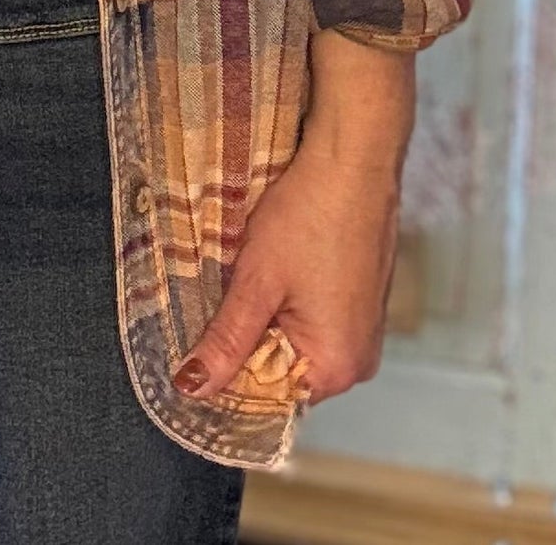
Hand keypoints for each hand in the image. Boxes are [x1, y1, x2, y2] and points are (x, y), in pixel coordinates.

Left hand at [173, 31, 413, 406]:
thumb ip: (226, 341)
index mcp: (337, 367)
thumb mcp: (256, 280)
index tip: (193, 349)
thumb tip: (191, 388)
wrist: (354, 156)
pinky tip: (271, 268)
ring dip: (263, 317)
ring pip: (294, 342)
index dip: (227, 374)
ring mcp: (364, 330)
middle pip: (282, 373)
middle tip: (216, 301)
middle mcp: (358, 360)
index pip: (268, 399)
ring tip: (243, 279)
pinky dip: (286, 302)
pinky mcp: (361, 302)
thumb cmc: (310, 215)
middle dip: (246, 342)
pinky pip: (313, 320)